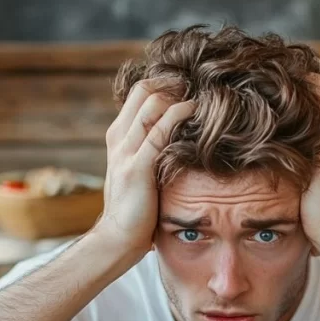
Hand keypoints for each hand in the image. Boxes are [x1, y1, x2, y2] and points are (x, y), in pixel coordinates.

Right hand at [93, 80, 195, 257]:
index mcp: (119, 137)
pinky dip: (179, 115)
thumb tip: (182, 141)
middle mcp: (120, 138)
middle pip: (144, 90)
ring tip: (203, 96)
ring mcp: (126, 151)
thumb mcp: (140, 172)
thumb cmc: (135, 209)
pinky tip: (195, 111)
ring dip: (179, 94)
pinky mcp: (137, 167)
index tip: (190, 87)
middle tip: (199, 86)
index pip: (139, 93)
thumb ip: (152, 153)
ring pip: (151, 104)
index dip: (165, 83)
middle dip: (173, 82)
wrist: (117, 238)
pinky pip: (159, 131)